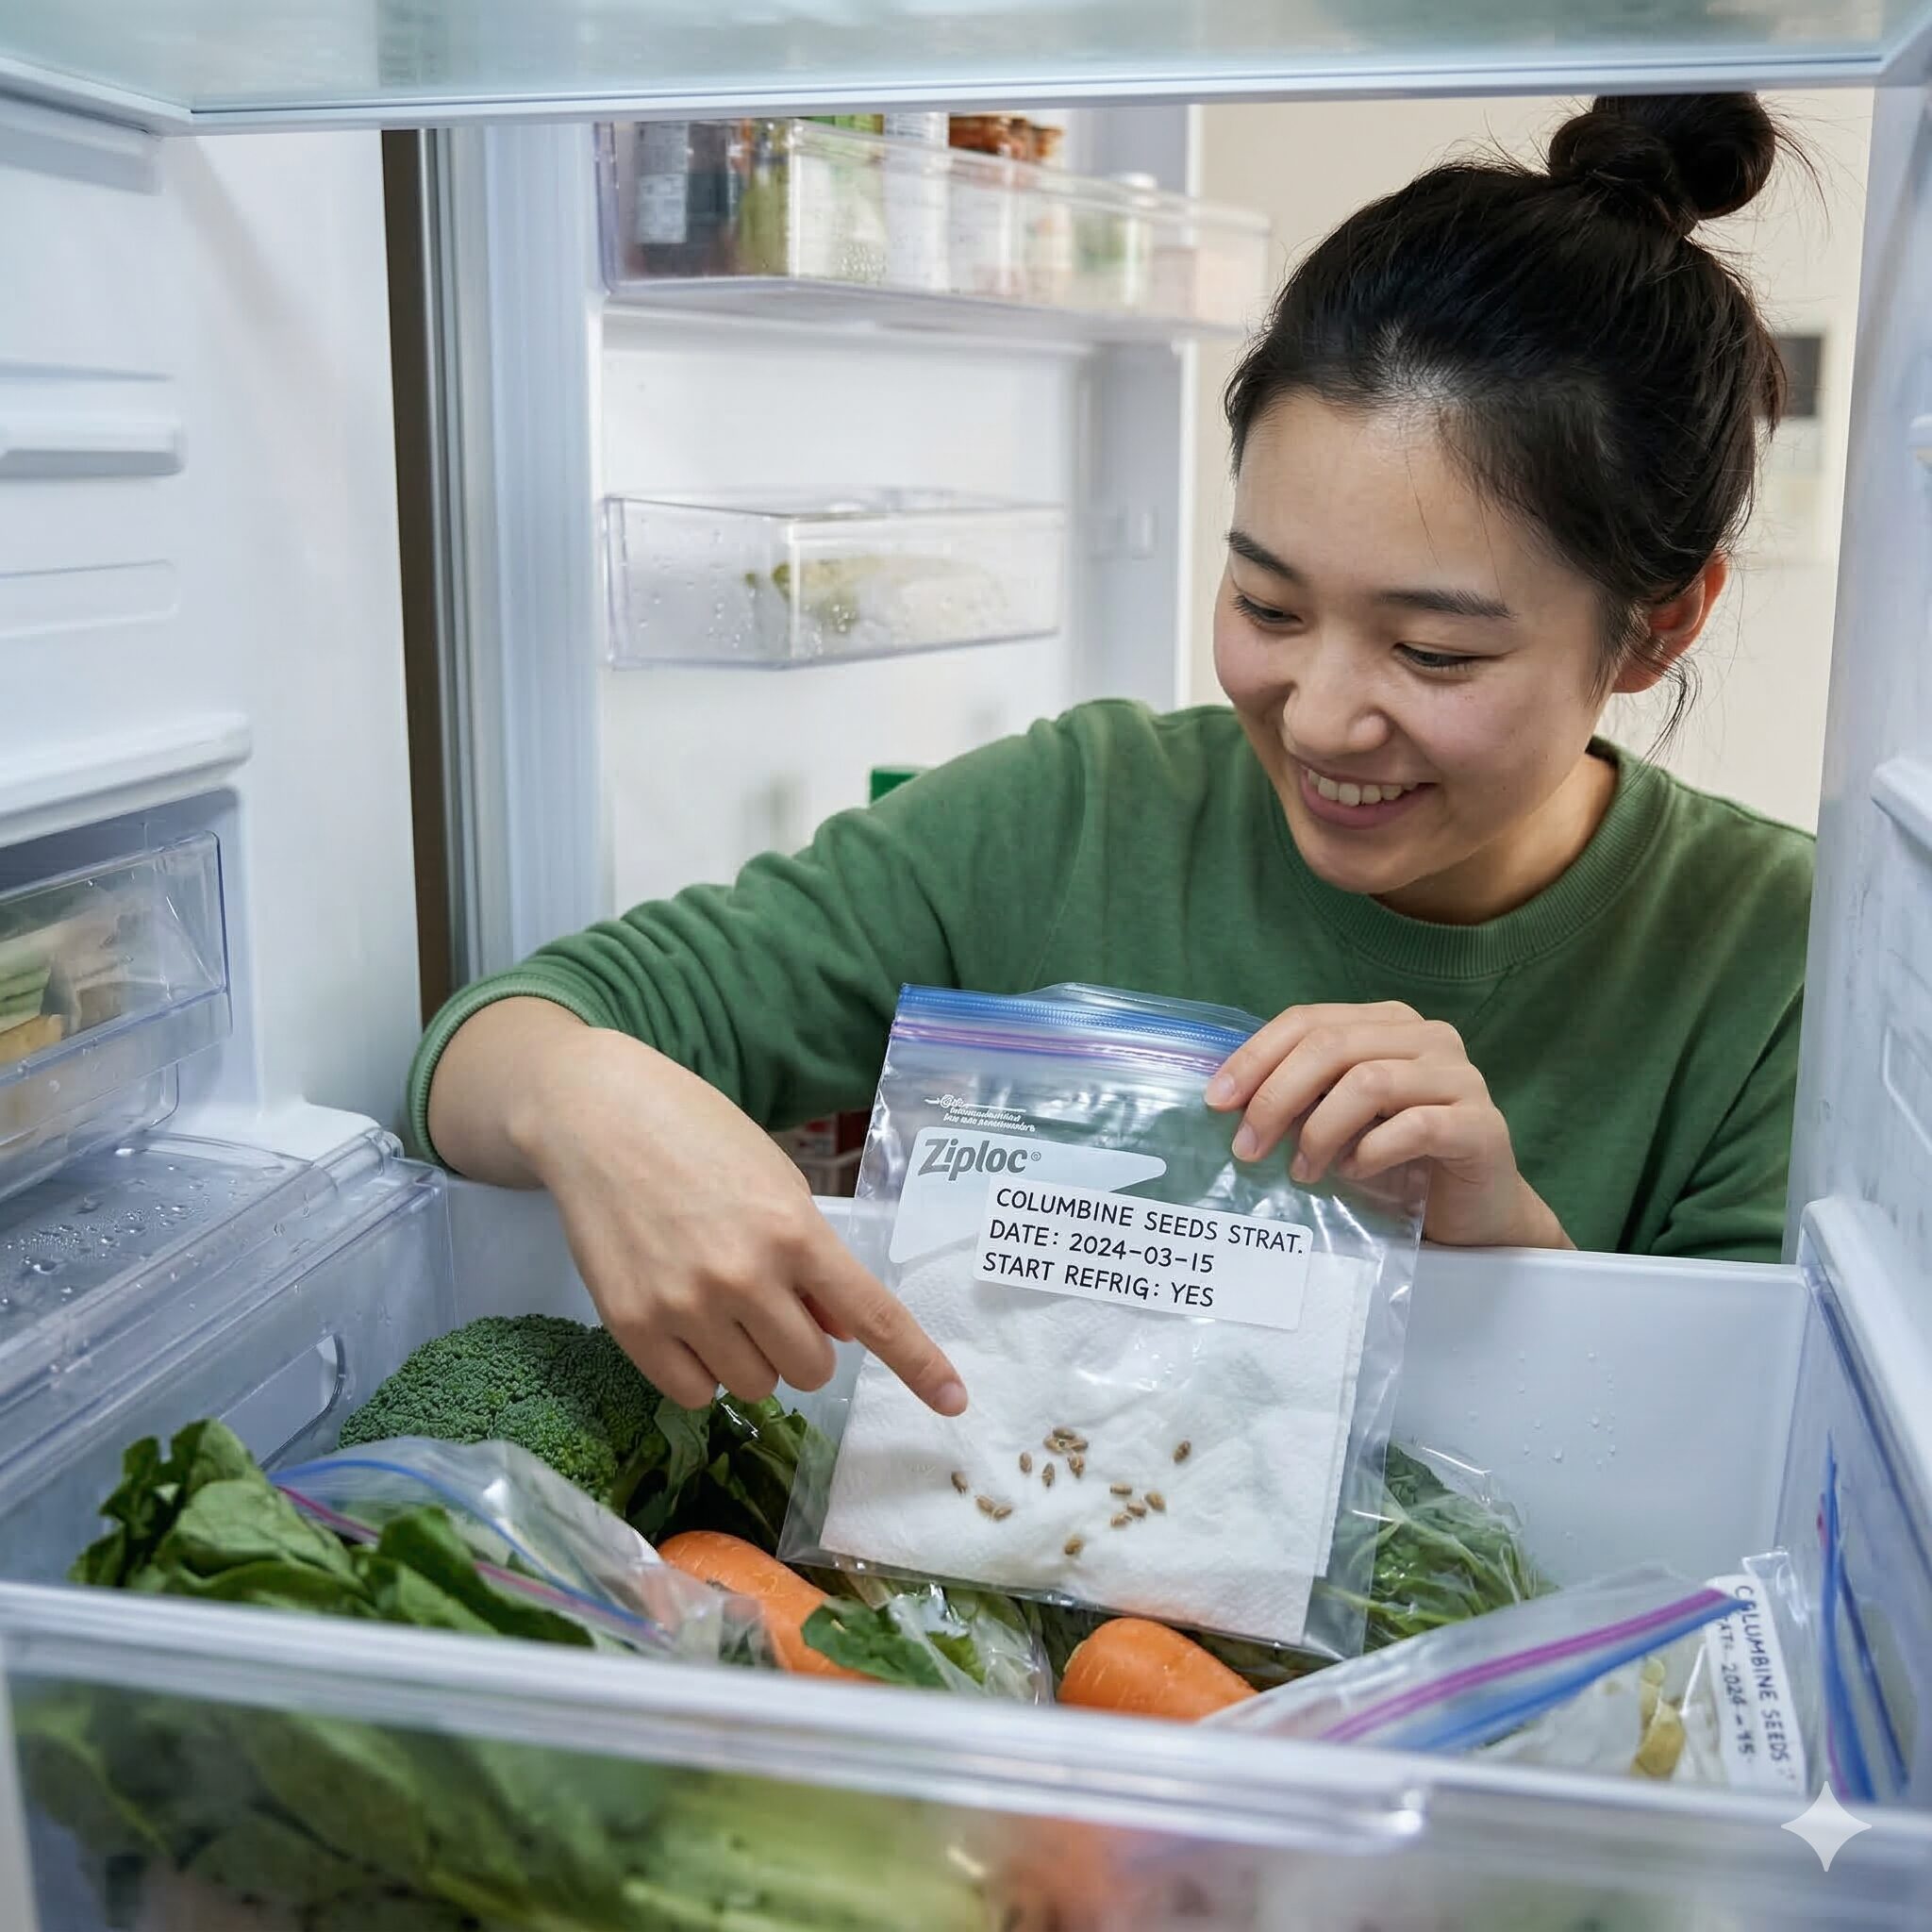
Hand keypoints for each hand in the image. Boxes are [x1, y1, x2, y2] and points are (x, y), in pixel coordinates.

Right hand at [433, 1000, 966, 1413]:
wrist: (596, 1117)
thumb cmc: (697, 1136)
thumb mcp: (777, 1181)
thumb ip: (814, 1260)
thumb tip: (847, 1331)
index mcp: (795, 1233)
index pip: (873, 1317)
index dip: (918, 1365)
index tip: (953, 1401)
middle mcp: (746, 1278)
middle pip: (811, 1370)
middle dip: (805, 1347)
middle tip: (775, 1304)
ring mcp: (685, 1307)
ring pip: (753, 1387)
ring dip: (751, 1358)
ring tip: (720, 1302)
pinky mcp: (632, 1326)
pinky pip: (693, 1392)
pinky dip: (702, 1372)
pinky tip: (687, 1323)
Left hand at [1204, 1001, 1570, 1249]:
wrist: (1473, 1211)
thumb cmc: (1396, 1160)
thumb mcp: (1338, 1118)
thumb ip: (1300, 1096)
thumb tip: (1227, 1102)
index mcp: (1388, 1023)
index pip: (1309, 1021)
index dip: (1256, 1057)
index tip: (1217, 1101)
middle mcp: (1428, 1037)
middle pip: (1333, 1046)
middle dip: (1276, 1096)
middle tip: (1247, 1147)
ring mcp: (1461, 1078)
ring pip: (1370, 1082)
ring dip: (1320, 1131)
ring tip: (1302, 1171)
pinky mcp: (1482, 1125)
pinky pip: (1415, 1126)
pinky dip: (1371, 1152)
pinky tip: (1353, 1173)